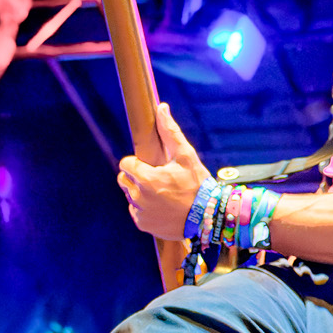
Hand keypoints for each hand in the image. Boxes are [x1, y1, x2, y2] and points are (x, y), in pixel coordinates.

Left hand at [117, 103, 210, 239]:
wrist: (209, 217)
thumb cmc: (199, 184)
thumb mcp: (186, 155)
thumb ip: (170, 131)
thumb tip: (161, 107)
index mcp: (146, 178)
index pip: (125, 164)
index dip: (138, 163)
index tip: (152, 166)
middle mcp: (139, 197)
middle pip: (123, 180)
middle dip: (136, 177)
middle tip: (157, 180)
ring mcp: (140, 213)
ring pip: (130, 196)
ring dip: (141, 193)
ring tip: (163, 195)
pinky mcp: (143, 225)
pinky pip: (136, 212)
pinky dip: (146, 209)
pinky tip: (163, 208)